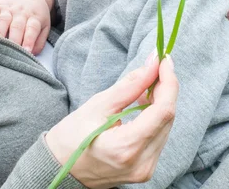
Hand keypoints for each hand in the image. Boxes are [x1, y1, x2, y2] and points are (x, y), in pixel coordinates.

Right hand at [0, 0, 50, 53]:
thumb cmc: (36, 15)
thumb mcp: (44, 26)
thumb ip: (39, 42)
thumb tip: (30, 54)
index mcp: (35, 18)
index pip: (32, 29)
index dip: (29, 40)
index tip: (26, 51)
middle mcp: (22, 13)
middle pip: (17, 26)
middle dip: (13, 40)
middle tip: (9, 53)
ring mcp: (9, 9)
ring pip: (4, 20)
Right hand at [45, 56, 177, 187]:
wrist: (60, 167)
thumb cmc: (71, 136)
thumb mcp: (98, 104)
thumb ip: (129, 85)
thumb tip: (152, 64)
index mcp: (126, 147)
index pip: (163, 111)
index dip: (168, 82)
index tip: (164, 60)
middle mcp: (142, 163)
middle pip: (167, 118)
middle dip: (166, 88)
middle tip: (155, 66)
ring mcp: (145, 170)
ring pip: (166, 127)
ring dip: (161, 101)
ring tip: (146, 83)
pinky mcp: (145, 169)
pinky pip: (159, 136)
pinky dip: (155, 116)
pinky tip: (143, 102)